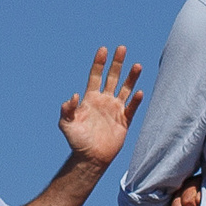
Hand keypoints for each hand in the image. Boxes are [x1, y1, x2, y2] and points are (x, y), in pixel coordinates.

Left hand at [57, 48, 142, 168]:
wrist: (90, 158)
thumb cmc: (76, 140)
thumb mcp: (66, 124)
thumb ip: (67, 110)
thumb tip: (73, 95)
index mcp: (90, 98)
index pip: (96, 76)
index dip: (99, 63)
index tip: (103, 49)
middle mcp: (104, 101)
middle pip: (112, 77)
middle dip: (117, 63)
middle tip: (121, 48)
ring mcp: (115, 110)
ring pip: (125, 89)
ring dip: (131, 78)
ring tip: (137, 65)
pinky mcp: (124, 121)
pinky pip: (132, 108)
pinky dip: (136, 101)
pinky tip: (139, 92)